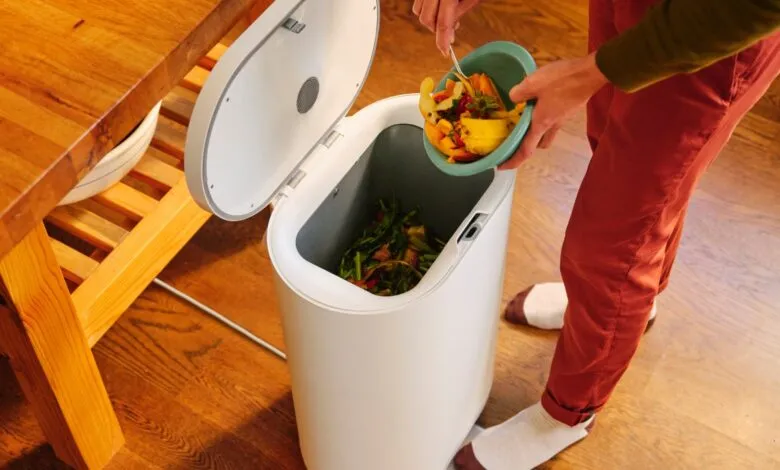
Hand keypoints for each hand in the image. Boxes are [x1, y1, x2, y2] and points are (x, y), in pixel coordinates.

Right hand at [412, 0, 480, 54]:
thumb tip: (449, 33)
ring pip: (419, 11)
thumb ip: (459, 12)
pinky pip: (418, 2)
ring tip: (447, 15)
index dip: (443, 40)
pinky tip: (440, 6)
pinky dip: (427, 9)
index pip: (442, 22)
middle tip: (451, 30)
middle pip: (426, 19)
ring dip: (431, 19)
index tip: (445, 52)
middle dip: (437, 29)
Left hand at [499, 53, 608, 170]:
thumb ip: (518, 93)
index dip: (513, 161)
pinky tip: (539, 104)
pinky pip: (554, 120)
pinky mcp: (568, 109)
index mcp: (541, 124)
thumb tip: (513, 98)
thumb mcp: (533, 83)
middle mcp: (553, 125)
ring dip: (537, 132)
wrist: (590, 73)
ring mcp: (563, 118)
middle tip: (515, 140)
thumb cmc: (561, 80)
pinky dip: (544, 118)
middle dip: (527, 146)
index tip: (502, 167)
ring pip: (548, 132)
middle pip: (540, 144)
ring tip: (525, 121)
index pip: (526, 150)